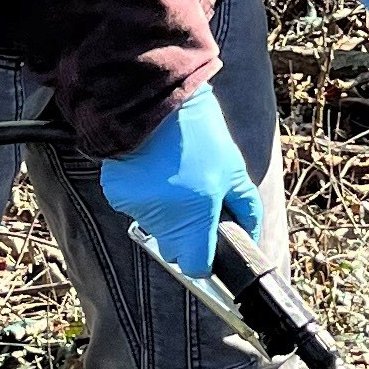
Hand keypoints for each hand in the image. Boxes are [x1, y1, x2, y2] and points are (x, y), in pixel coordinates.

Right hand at [95, 83, 264, 283]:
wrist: (155, 101)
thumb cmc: (200, 133)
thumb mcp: (233, 169)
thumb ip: (246, 208)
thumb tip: (251, 234)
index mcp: (196, 217)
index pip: (196, 267)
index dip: (205, 260)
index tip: (210, 246)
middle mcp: (165, 220)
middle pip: (175, 251)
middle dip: (187, 237)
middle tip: (196, 205)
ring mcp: (138, 208)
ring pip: (156, 228)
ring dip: (166, 214)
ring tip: (174, 178)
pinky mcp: (118, 195)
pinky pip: (137, 208)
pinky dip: (146, 197)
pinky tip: (153, 171)